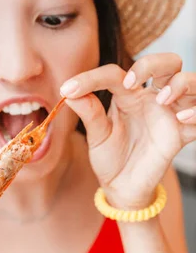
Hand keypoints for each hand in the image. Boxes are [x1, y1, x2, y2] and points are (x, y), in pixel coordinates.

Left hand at [60, 53, 195, 207]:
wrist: (123, 189)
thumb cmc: (110, 159)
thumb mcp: (97, 137)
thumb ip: (89, 114)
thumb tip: (70, 93)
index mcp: (128, 96)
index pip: (115, 74)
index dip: (91, 77)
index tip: (68, 89)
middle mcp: (152, 99)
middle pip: (166, 63)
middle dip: (152, 63)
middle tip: (131, 83)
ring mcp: (170, 114)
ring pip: (189, 81)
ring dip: (180, 84)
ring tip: (163, 99)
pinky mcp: (182, 134)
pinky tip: (181, 118)